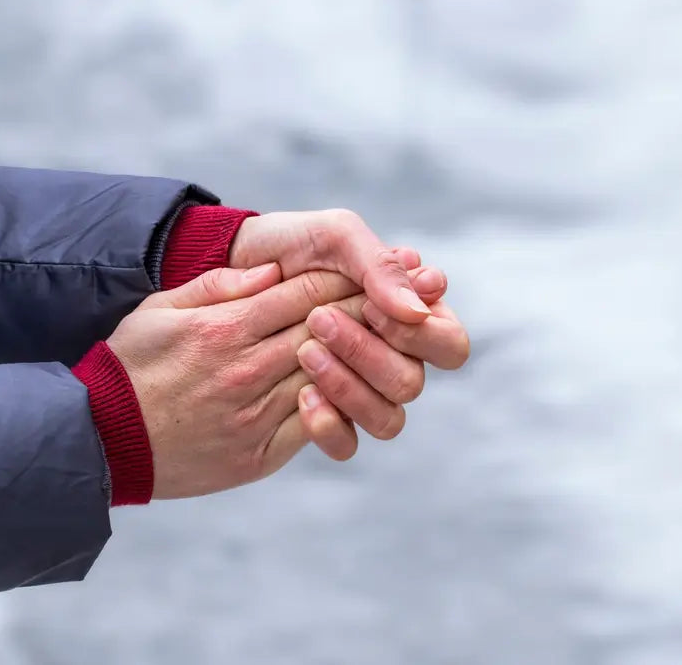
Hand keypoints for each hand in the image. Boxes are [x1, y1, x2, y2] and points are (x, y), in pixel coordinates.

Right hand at [107, 264, 382, 497]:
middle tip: (400, 297)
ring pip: (329, 376)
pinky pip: (315, 425)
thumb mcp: (159, 309)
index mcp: (224, 329)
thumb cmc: (130, 366)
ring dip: (364, 355)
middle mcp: (246, 369)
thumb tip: (271, 270)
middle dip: (366, 309)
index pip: (301, 293)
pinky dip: (341, 404)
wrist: (102, 441)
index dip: (341, 278)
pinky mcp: (260, 453)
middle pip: (325, 329)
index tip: (367, 269)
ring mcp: (256, 414)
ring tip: (391, 338)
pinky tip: (358, 388)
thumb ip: (217, 286)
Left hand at [229, 208, 469, 446]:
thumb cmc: (290, 246)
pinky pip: (347, 445)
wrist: (231, 268)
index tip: (371, 305)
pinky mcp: (328, 416)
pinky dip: (328, 424)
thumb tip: (418, 308)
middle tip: (320, 320)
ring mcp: (362, 391)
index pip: (449, 345)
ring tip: (306, 352)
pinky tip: (302, 395)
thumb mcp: (335, 236)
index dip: (419, 334)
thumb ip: (380, 266)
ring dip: (347, 386)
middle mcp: (395, 358)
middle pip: (413, 383)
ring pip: (387, 418)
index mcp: (411, 315)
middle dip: (367, 353)